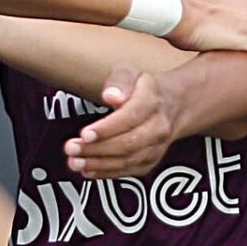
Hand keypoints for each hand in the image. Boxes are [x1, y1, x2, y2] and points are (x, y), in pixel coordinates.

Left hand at [63, 66, 179, 178]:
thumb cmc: (144, 88)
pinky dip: (107, 172)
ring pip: (128, 160)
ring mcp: (157, 147)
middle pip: (128, 143)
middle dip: (97, 149)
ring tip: (75, 162)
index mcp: (152, 102)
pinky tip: (88, 170)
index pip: (129, 118)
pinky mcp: (151, 161)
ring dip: (99, 164)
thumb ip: (119, 80)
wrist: (174, 105)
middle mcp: (158, 127)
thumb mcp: (131, 72)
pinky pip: (129, 170)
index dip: (106, 129)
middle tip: (72, 148)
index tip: (85, 133)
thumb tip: (111, 96)